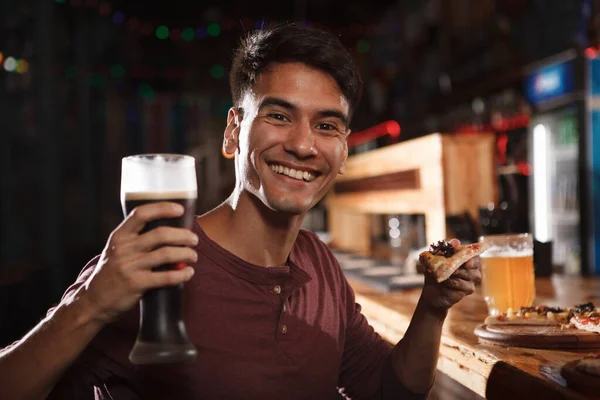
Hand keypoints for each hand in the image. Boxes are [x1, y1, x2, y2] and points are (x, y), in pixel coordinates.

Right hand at [81, 202, 198, 323]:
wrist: (94, 301)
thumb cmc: (111, 272)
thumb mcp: (116, 250)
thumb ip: (136, 240)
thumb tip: (170, 231)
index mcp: (119, 236)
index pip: (141, 214)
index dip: (163, 208)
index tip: (180, 209)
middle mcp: (124, 248)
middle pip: (161, 234)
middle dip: (183, 235)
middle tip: (193, 240)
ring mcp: (130, 266)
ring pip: (167, 254)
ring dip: (186, 254)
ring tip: (193, 256)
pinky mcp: (136, 284)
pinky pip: (166, 277)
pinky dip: (182, 274)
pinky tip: (188, 273)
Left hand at [420, 239, 481, 310]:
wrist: (433, 288)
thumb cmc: (437, 270)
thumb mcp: (438, 257)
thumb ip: (447, 248)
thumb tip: (455, 241)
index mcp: (469, 259)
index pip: (475, 256)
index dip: (472, 259)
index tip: (466, 262)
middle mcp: (474, 269)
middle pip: (473, 268)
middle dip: (461, 268)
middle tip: (452, 269)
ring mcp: (472, 280)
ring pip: (467, 276)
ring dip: (454, 275)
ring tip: (445, 275)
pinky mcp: (468, 289)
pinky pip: (462, 285)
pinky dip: (452, 283)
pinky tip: (445, 282)